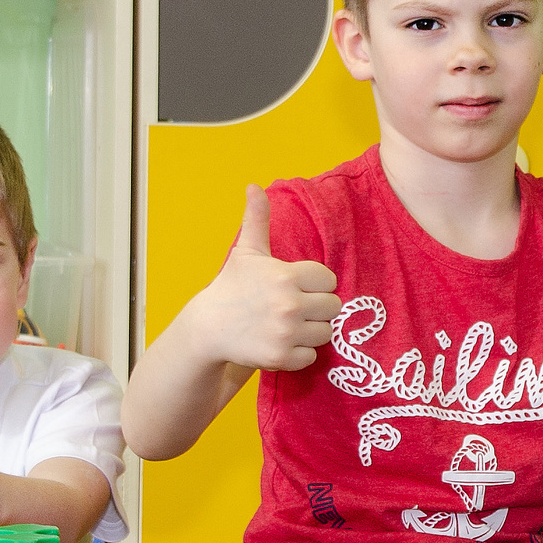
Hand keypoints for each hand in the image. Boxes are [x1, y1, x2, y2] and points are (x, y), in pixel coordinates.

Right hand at [192, 185, 339, 371]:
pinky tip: (281, 341)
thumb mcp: (246, 251)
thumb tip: (254, 185)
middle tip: (295, 308)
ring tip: (288, 324)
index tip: (297, 286)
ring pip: (325, 333)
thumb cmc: (232, 287)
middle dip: (317, 308)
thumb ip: (257, 219)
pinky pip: (311, 356)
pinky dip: (299, 352)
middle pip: (333, 307)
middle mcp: (289, 304)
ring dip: (310, 330)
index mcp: (286, 276)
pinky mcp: (281, 357)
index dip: (315, 284)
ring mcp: (286, 333)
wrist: (208, 327)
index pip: (328, 280)